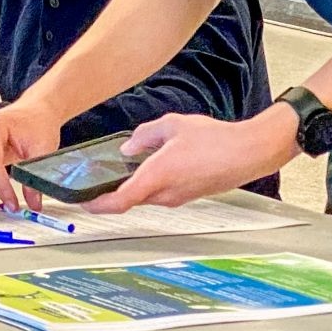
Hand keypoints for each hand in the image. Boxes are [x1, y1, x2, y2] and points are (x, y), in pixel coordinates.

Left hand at [81, 110, 296, 213]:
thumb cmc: (215, 140)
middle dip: (112, 193)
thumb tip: (128, 148)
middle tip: (96, 181)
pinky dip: (149, 184)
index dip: (97, 205)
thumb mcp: (173, 125)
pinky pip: (160, 193)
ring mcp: (178, 198)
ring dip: (132, 187)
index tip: (83, 202)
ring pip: (145, 196)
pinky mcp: (188, 196)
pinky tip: (151, 167)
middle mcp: (166, 193)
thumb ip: (145, 135)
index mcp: (157, 176)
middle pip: (129, 199)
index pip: (119, 201)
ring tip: (123, 168)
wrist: (248, 153)